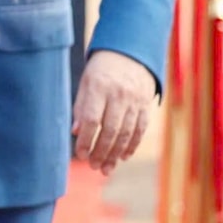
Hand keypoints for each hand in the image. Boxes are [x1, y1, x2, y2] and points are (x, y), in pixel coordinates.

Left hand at [72, 49, 157, 172]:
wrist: (129, 53)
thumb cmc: (100, 71)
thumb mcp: (85, 84)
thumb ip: (81, 107)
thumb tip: (75, 132)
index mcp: (99, 87)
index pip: (92, 119)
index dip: (86, 140)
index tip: (80, 154)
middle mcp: (119, 94)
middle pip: (111, 130)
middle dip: (102, 152)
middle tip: (94, 166)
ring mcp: (135, 100)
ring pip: (127, 133)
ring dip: (116, 153)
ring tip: (106, 168)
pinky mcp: (146, 105)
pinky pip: (140, 129)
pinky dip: (132, 145)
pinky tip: (122, 156)